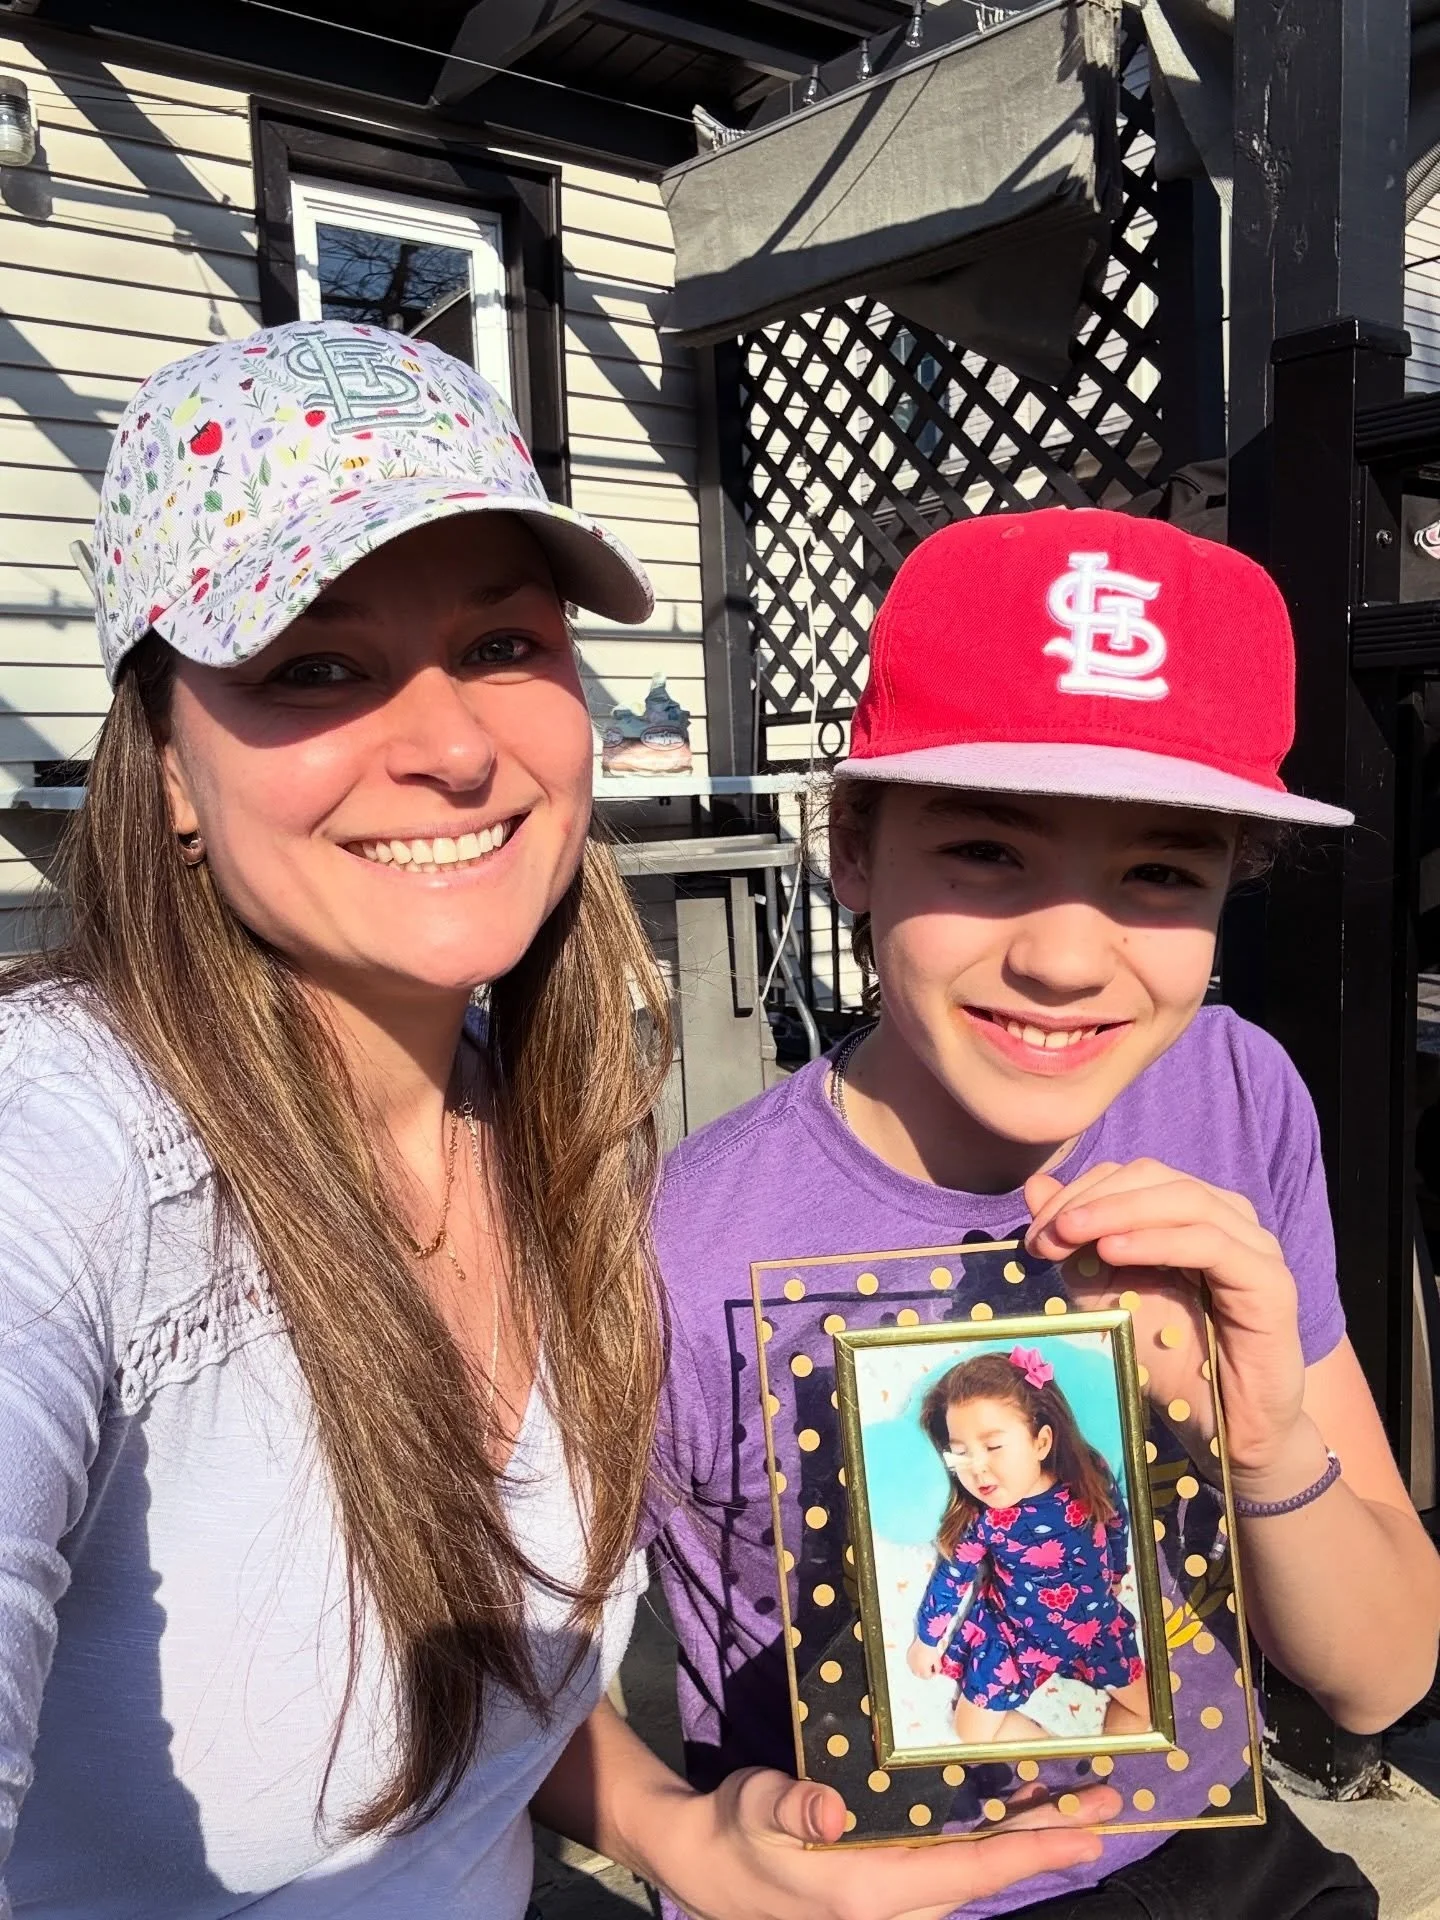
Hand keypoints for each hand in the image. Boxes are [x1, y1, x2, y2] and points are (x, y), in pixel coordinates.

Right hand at [657, 1769, 1119, 1919]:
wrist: (708, 1863)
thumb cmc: (738, 1832)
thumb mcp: (759, 1810)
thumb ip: (796, 1809)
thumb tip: (833, 1816)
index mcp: (873, 1891)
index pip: (970, 1873)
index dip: (1030, 1853)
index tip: (1087, 1834)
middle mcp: (897, 1901)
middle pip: (989, 1870)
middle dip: (1049, 1837)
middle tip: (1110, 1805)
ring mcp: (896, 1894)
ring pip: (978, 1865)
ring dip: (1027, 1833)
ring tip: (1079, 1800)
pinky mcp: (889, 1881)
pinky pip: (956, 1860)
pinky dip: (992, 1834)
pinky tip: (1016, 1807)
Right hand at [907, 1637, 943, 1678]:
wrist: (925, 1640)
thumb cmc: (932, 1651)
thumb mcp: (937, 1661)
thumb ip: (938, 1669)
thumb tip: (936, 1672)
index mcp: (923, 1670)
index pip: (927, 1677)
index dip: (932, 1674)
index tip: (934, 1670)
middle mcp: (916, 1668)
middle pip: (920, 1675)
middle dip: (925, 1674)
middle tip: (929, 1669)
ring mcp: (911, 1662)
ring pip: (914, 1670)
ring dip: (919, 1670)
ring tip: (923, 1665)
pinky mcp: (909, 1656)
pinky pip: (910, 1663)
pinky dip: (914, 1664)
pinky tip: (918, 1660)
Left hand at [1025, 1160, 1306, 1477]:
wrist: (1225, 1429)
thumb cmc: (1169, 1362)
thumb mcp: (1106, 1296)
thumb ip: (1077, 1242)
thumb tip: (1037, 1187)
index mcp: (1194, 1213)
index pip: (1132, 1176)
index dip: (1081, 1192)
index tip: (1037, 1231)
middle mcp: (1230, 1218)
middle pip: (1155, 1178)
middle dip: (1094, 1200)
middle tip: (1049, 1234)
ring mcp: (1256, 1246)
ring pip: (1184, 1199)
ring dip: (1118, 1211)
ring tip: (1071, 1233)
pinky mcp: (1270, 1281)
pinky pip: (1211, 1244)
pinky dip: (1157, 1240)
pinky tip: (1113, 1252)